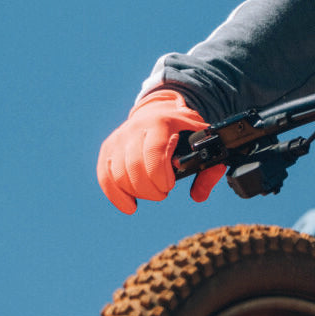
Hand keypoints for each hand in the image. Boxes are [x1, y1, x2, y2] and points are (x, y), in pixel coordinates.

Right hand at [96, 90, 224, 213]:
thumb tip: (198, 196)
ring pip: (118, 174)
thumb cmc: (183, 129)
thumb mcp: (201, 139)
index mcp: (160, 122)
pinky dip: (116, 196)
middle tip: (163, 192)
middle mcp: (135, 128)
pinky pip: (105, 176)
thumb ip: (209, 166)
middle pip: (134, 167)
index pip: (154, 151)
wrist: (158, 109)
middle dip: (150, 189)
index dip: (160, 175)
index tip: (169, 185)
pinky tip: (131, 206)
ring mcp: (119, 138)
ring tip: (152, 193)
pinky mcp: (108, 149)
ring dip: (137, 192)